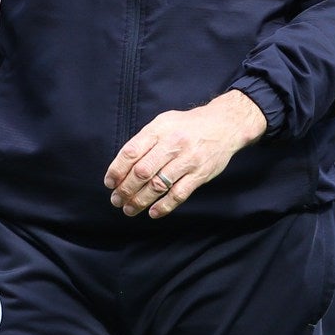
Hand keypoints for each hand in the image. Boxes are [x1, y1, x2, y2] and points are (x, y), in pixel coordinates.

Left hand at [105, 90, 266, 218]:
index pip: (131, 152)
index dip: (117, 170)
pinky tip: (153, 212)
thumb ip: (145, 141)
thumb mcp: (164, 122)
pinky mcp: (200, 174)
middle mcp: (173, 144)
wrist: (224, 125)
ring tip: (129, 209)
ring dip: (140, 200)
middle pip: (142, 172)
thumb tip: (122, 166)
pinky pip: (179, 194)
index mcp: (159, 129)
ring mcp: (187, 160)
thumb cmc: (188, 125)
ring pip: (158, 185)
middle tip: (116, 200)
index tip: (109, 183)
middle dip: (125, 189)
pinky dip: (164, 206)